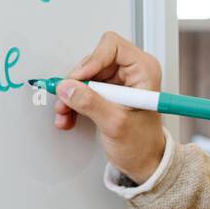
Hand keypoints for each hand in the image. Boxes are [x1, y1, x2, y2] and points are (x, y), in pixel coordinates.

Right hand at [54, 32, 166, 182]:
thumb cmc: (143, 144)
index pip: (112, 46)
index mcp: (144, 70)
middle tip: (66, 100)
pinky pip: (83, 89)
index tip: (78, 80)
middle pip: (93, 61)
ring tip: (65, 114)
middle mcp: (131, 71)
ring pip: (84, 76)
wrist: (144, 162)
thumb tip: (68, 88)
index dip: (92, 60)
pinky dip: (73, 102)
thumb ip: (91, 104)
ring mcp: (118, 82)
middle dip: (76, 83)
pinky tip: (68, 117)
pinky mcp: (107, 93)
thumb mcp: (115, 124)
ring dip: (71, 96)